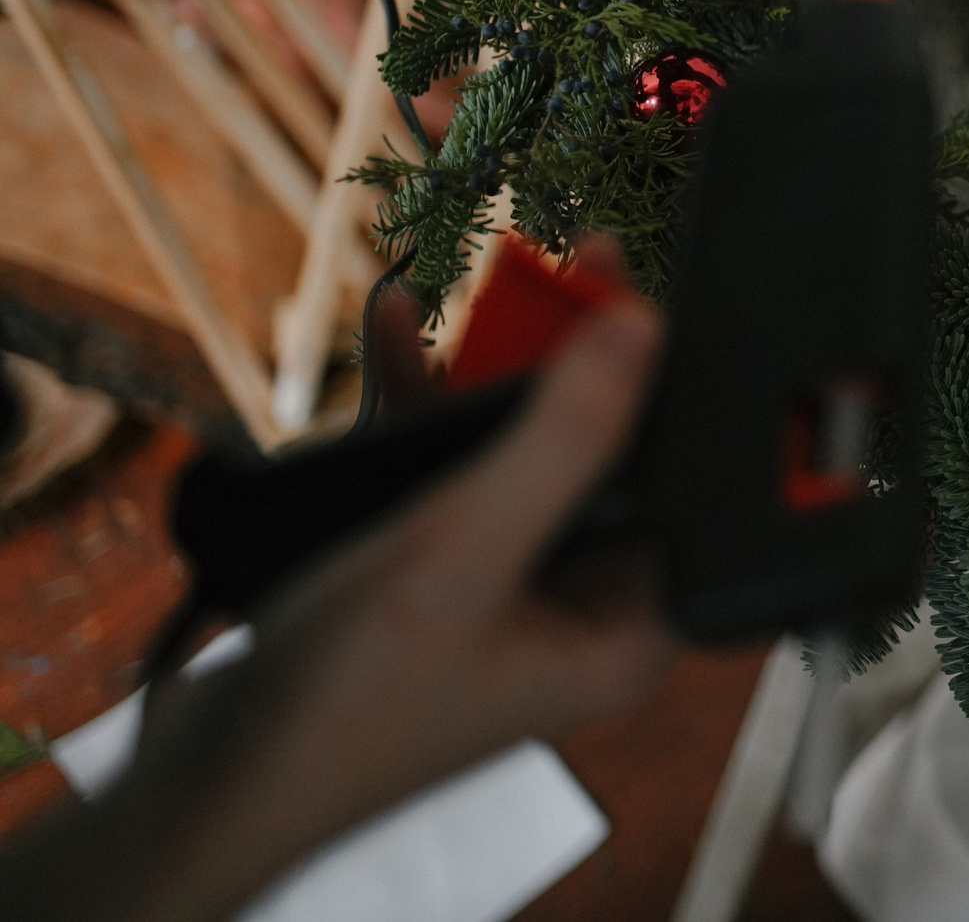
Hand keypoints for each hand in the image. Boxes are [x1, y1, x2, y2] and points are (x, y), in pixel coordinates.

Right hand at [15, 248, 677, 921]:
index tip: (638, 284)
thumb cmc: (345, 709)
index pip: (688, 473)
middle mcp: (588, 605)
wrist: (208, 781)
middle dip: (574, 355)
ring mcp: (516, 587)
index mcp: (635, 624)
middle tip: (565, 259)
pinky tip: (393, 334)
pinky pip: (459, 469)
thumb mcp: (467, 550)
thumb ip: (567, 439)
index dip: (671, 375)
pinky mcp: (449, 575)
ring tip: (458, 294)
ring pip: (528, 449)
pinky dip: (425, 406)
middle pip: (611, 450)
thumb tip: (644, 332)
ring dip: (489, 369)